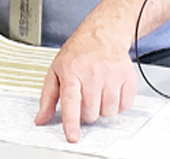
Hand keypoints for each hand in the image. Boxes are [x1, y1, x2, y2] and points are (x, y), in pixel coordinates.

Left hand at [34, 26, 136, 142]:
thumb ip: (47, 97)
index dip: (71, 121)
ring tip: (97, 92)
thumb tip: (41, 119)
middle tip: (84, 96)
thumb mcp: (55, 70)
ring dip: (102, 109)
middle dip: (86, 112)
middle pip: (90, 112)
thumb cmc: (77, 53)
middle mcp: (92, 72)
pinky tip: (111, 90)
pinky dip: (118, 104)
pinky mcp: (128, 76)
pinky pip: (125, 106)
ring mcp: (112, 74)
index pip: (71, 100)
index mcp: (71, 71)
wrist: (101, 34)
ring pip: (108, 112)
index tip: (72, 136)